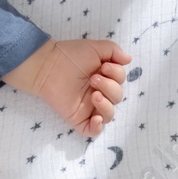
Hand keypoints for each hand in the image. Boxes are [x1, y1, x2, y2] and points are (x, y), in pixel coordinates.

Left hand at [5, 37, 130, 135]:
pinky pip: (92, 131)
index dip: (116, 74)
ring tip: (94, 94)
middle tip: (93, 78)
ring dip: (106, 105)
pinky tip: (96, 118)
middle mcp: (99, 93)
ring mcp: (89, 107)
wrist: (48, 65)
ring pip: (109, 115)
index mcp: (104, 77)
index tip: (103, 67)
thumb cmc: (70, 55)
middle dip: (109, 87)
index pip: (120, 81)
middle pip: (117, 97)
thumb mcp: (95, 47)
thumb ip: (114, 51)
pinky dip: (97, 128)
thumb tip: (129, 59)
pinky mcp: (78, 118)